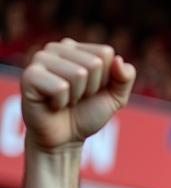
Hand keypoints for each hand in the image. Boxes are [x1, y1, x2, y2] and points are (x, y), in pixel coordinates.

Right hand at [21, 39, 135, 150]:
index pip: (106, 53)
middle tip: (78, 98)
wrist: (65, 140)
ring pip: (78, 74)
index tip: (92, 91)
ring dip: (77, 96)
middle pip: (94, 63)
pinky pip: (60, 87)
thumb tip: (119, 60)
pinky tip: (53, 104)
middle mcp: (56, 48)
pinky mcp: (29, 75)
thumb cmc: (87, 114)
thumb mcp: (114, 98)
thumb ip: (124, 78)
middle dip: (92, 89)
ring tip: (66, 100)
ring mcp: (40, 59)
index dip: (106, 80)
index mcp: (76, 48)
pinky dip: (62, 103)